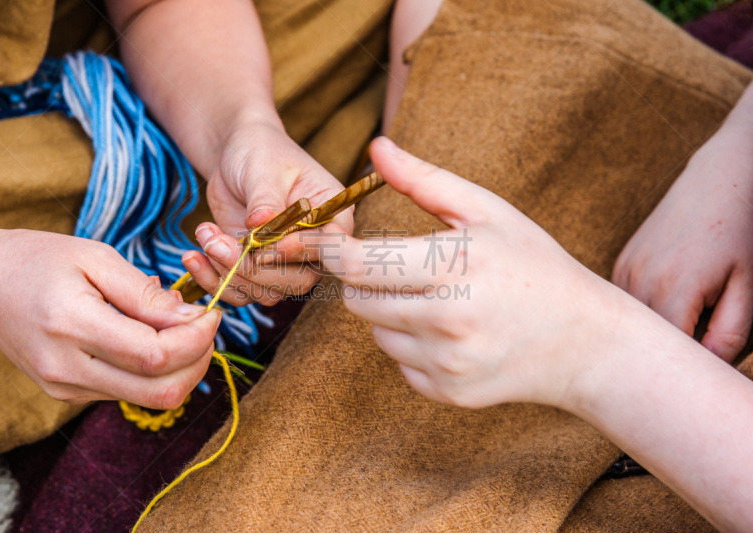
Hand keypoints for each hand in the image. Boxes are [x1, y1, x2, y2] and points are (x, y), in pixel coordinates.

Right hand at [0, 225, 219, 408]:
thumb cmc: (37, 260)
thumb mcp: (95, 257)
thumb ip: (145, 294)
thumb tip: (192, 319)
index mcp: (73, 326)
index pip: (156, 356)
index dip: (197, 338)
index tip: (211, 312)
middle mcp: (68, 369)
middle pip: (161, 392)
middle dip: (199, 361)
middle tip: (205, 326)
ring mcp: (67, 388)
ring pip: (149, 398)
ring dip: (181, 368)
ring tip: (179, 328)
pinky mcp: (68, 394)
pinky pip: (129, 392)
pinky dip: (154, 371)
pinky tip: (151, 338)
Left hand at [182, 118, 354, 305]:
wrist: (235, 155)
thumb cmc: (260, 152)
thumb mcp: (264, 168)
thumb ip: (266, 198)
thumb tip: (261, 224)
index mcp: (332, 218)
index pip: (328, 249)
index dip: (298, 252)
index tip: (264, 242)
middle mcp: (313, 248)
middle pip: (296, 281)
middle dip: (253, 269)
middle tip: (218, 243)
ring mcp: (285, 262)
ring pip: (265, 292)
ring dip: (229, 274)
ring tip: (204, 240)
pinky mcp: (256, 269)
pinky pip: (240, 291)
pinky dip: (214, 279)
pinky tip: (194, 256)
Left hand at [313, 137, 626, 408]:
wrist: (586, 343)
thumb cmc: (535, 265)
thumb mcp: (488, 211)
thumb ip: (425, 180)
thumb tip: (376, 147)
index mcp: (453, 268)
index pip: (357, 265)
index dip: (329, 250)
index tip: (320, 240)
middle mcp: (446, 322)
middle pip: (357, 301)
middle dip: (365, 280)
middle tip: (402, 267)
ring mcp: (447, 363)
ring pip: (376, 333)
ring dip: (391, 313)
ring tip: (440, 300)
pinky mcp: (448, 392)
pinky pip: (401, 363)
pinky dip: (413, 345)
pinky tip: (452, 333)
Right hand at [612, 128, 752, 362]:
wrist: (718, 180)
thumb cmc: (741, 233)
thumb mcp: (749, 285)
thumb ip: (731, 334)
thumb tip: (708, 368)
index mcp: (673, 289)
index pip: (670, 355)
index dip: (687, 370)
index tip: (701, 377)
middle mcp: (638, 279)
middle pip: (645, 341)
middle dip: (669, 354)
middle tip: (695, 351)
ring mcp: (623, 270)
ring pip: (633, 325)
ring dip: (655, 332)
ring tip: (685, 324)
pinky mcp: (620, 264)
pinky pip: (627, 305)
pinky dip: (645, 313)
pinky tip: (670, 301)